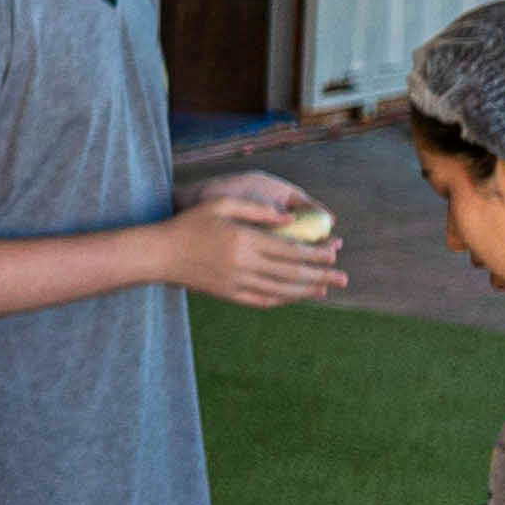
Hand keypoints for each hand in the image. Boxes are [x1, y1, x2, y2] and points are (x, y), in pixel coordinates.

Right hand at [161, 179, 347, 307]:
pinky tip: (296, 295)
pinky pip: (262, 300)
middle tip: (344, 277)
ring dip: (307, 290)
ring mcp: (237, 283)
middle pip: (291, 272)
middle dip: (321, 274)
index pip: (290, 250)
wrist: (160, 254)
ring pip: (280, 290)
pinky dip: (283, 299)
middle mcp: (244, 265)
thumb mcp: (222, 205)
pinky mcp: (229, 295)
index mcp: (245, 241)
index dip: (315, 253)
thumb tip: (290, 219)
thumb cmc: (190, 223)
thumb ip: (257, 210)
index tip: (335, 251)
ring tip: (327, 288)